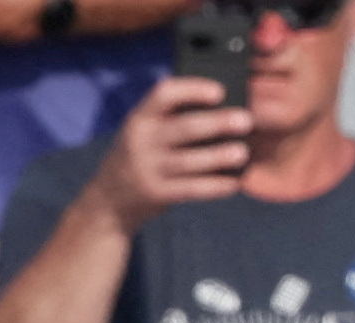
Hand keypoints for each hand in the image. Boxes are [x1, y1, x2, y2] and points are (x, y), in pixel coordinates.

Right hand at [92, 77, 252, 230]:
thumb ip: (173, 115)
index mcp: (141, 117)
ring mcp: (147, 169)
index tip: (219, 92)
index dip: (193, 90)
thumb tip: (225, 103)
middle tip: (246, 121)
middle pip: (184, 128)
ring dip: (219, 157)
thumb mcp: (144, 129)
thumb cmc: (141, 154)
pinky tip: (232, 182)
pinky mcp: (156, 194)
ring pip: (189, 161)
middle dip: (218, 123)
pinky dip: (214, 186)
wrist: (108, 199)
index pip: (164, 94)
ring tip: (242, 152)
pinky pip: (190, 189)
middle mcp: (141, 141)